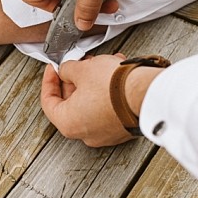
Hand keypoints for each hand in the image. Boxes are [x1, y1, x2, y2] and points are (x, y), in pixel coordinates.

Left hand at [40, 54, 163, 146]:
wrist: (148, 94)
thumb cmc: (115, 87)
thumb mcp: (82, 69)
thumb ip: (68, 70)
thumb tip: (66, 70)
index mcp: (68, 124)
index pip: (49, 102)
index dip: (49, 81)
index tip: (53, 69)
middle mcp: (85, 134)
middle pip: (71, 103)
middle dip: (74, 79)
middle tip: (78, 64)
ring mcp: (105, 134)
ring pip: (91, 104)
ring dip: (92, 83)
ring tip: (100, 65)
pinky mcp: (121, 129)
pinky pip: (108, 109)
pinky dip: (107, 92)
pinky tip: (115, 75)